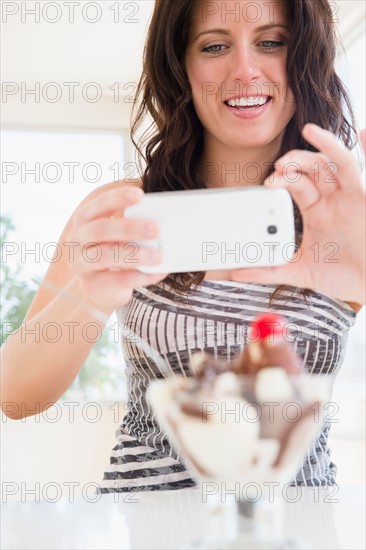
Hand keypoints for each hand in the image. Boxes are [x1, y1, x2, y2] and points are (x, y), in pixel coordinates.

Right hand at [67, 185, 166, 313]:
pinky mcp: (92, 286)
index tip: (140, 194)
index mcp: (85, 221)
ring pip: (104, 256)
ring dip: (135, 255)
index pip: (97, 206)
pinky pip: (118, 280)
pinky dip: (141, 275)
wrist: (101, 289)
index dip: (117, 199)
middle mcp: (77, 240)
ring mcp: (81, 265)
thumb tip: (166, 213)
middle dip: (128, 228)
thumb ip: (132, 222)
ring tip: (159, 255)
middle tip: (155, 229)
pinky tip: (159, 272)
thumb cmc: (114, 251)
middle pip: (99, 230)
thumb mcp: (118, 234)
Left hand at [231, 124, 365, 305]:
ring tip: (308, 134)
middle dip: (296, 162)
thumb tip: (236, 272)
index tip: (268, 183)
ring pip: (335, 163)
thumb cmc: (340, 277)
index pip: (297, 184)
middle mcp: (333, 200)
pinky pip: (363, 171)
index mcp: (316, 211)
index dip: (282, 178)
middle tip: (280, 165)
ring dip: (322, 147)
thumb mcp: (300, 272)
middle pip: (313, 168)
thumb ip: (269, 270)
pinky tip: (361, 133)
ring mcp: (351, 197)